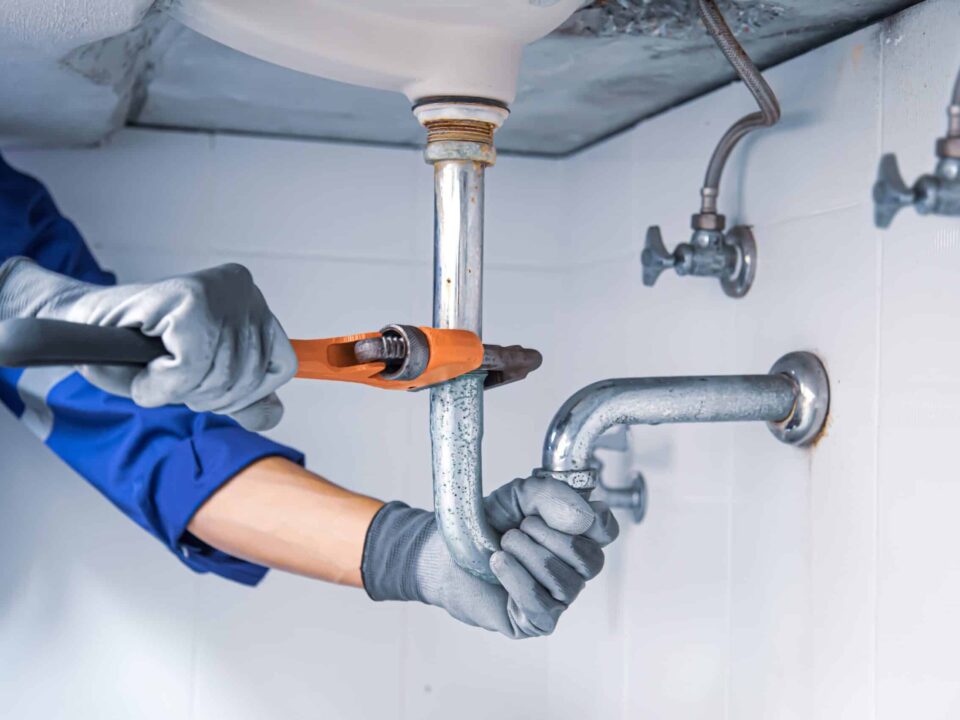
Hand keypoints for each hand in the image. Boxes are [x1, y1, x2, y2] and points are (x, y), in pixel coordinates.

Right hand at [0, 257, 296, 429]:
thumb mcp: (201, 380)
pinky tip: (143, 367)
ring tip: (154, 367)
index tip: (203, 380)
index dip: (241, 390)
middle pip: (250, 376)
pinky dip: (158, 385)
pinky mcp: (186, 299)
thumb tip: (273, 412)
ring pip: (219, 376)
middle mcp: (242, 288)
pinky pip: (187, 371)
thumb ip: (242, 397)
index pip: (282, 366)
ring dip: (177, 390)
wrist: (76, 325)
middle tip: (169, 373)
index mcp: (253, 303)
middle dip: (204, 392)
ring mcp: (216, 290)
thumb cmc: (136, 350)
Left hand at [361, 475, 618, 637]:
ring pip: (566, 581)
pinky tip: (499, 564)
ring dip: (528, 556)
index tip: (566, 512)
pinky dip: (517, 579)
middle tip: (519, 528)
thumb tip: (584, 515)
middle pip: (590, 558)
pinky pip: (542, 605)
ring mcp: (558, 598)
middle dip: (550, 538)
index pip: (606, 531)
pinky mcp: (537, 622)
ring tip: (504, 545)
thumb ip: (550, 494)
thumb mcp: (517, 496)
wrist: (445, 553)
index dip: (594, 521)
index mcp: (575, 535)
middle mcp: (573, 569)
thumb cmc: (484, 526)